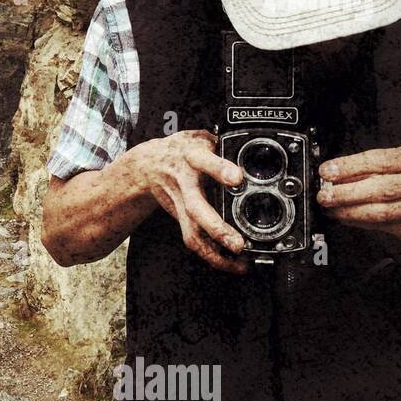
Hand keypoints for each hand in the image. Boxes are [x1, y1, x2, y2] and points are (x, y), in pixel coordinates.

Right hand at [134, 129, 248, 272]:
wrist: (147, 166)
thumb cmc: (180, 151)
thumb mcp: (200, 137)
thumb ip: (223, 143)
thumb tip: (252, 147)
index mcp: (191, 157)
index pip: (204, 161)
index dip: (220, 169)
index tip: (237, 178)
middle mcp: (184, 183)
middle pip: (196, 208)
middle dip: (216, 228)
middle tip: (237, 243)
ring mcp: (180, 205)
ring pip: (193, 232)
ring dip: (215, 252)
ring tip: (238, 263)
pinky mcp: (180, 219)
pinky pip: (194, 241)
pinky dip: (212, 256)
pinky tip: (229, 264)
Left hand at [317, 144, 400, 252]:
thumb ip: (378, 167)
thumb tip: (338, 173)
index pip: (380, 160)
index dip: (350, 166)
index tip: (327, 170)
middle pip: (380, 187)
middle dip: (346, 191)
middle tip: (324, 194)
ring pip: (378, 210)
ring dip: (348, 210)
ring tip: (330, 207)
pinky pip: (379, 224)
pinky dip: (357, 220)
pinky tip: (344, 216)